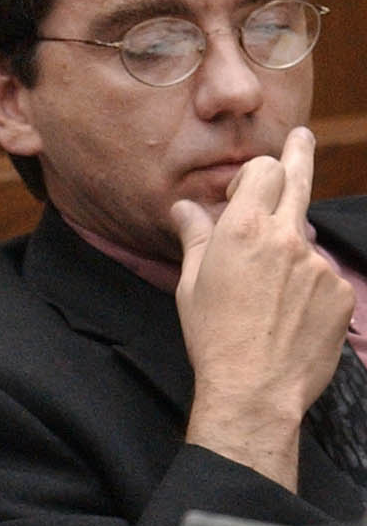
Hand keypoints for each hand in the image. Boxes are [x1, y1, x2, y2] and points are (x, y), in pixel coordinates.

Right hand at [174, 125, 352, 490]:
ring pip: (305, 244)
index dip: (254, 174)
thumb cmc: (212, 336)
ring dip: (289, 256)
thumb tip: (184, 209)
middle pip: (298, 181)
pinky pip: (323, 279)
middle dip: (299, 155)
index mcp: (243, 229)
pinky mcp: (341, 292)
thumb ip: (196, 237)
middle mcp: (286, 237)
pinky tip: (288, 318)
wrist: (255, 387)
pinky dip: (308, 290)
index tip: (245, 188)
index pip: (263, 171)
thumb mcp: (192, 284)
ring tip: (267, 302)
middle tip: (301, 137)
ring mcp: (320, 264)